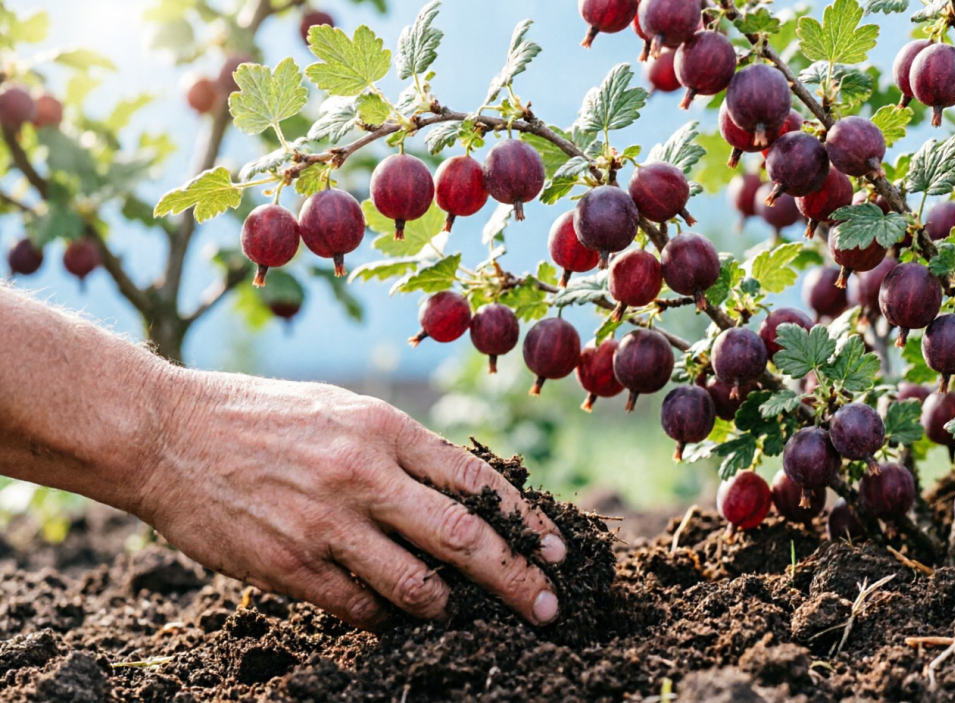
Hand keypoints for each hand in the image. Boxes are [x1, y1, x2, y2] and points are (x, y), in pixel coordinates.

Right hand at [129, 369, 565, 629]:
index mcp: (384, 428)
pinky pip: (360, 608)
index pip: (478, 481)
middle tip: (549, 608)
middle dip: (517, 578)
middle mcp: (364, 474)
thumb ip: (404, 451)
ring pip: (418, 585)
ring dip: (446, 606)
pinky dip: (383, 615)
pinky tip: (385, 610)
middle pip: (465, 538)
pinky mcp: (289, 566)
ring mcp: (326, 524)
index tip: (556, 552)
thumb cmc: (264, 417)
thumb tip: (469, 496)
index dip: (526, 522)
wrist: (166, 433)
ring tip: (452, 610)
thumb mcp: (343, 411)